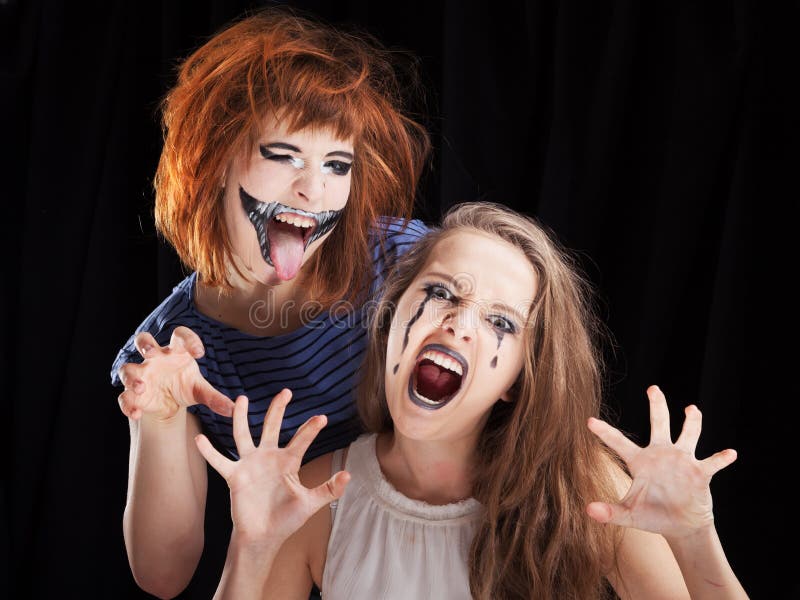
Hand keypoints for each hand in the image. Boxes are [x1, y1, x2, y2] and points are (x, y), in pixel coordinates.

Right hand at [117, 326, 234, 420]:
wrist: (169, 403)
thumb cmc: (185, 386)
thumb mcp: (200, 391)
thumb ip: (215, 398)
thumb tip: (234, 409)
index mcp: (176, 351)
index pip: (180, 335)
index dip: (189, 339)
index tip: (201, 353)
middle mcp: (155, 358)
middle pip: (143, 340)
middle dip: (145, 344)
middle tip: (151, 352)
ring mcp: (141, 374)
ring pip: (127, 367)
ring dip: (132, 376)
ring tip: (142, 387)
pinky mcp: (133, 393)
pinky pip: (124, 396)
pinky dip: (128, 405)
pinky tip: (136, 414)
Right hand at [195, 390, 349, 544]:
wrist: (263, 537)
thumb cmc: (286, 519)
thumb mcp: (310, 503)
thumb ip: (329, 489)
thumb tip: (349, 475)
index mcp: (288, 463)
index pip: (301, 440)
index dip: (310, 430)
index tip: (323, 418)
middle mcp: (268, 458)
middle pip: (272, 427)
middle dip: (278, 409)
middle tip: (286, 392)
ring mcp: (250, 465)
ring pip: (243, 435)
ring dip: (241, 417)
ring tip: (241, 398)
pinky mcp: (234, 476)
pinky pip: (220, 461)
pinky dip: (209, 452)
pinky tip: (199, 439)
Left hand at [586, 385, 736, 539]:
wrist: (680, 526)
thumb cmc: (652, 516)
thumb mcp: (629, 515)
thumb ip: (610, 512)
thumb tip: (589, 510)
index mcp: (640, 462)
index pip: (619, 443)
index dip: (604, 432)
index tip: (589, 420)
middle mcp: (661, 455)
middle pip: (659, 424)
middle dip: (657, 406)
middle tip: (653, 388)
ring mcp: (682, 461)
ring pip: (688, 435)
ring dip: (692, 423)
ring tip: (692, 409)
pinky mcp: (700, 473)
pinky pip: (712, 463)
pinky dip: (720, 458)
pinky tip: (729, 453)